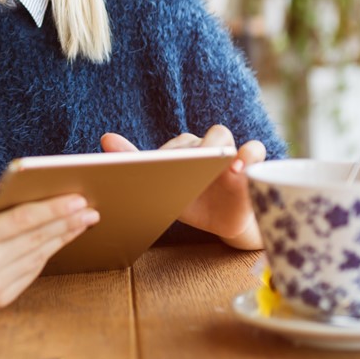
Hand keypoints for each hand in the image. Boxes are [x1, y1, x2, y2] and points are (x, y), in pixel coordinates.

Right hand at [0, 173, 98, 310]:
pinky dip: (48, 252)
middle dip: (66, 221)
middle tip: (89, 208)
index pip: (21, 221)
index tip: (76, 199)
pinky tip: (60, 238)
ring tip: (82, 221)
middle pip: (35, 238)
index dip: (51, 209)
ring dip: (63, 237)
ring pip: (38, 255)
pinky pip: (31, 271)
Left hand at [100, 126, 265, 249]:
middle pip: (199, 137)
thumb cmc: (190, 201)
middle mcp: (206, 146)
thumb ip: (136, 162)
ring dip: (220, 149)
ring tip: (220, 166)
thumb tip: (105, 138)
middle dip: (196, 150)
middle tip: (191, 166)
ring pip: (223, 136)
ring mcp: (230, 153)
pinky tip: (240, 168)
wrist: (223, 222)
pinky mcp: (252, 165)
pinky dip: (249, 155)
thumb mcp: (163, 189)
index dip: (171, 153)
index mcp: (185, 149)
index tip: (162, 165)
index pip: (180, 144)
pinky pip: (254, 149)